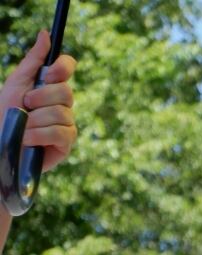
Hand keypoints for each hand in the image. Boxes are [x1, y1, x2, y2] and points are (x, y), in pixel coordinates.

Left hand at [0, 30, 76, 172]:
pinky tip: (28, 139)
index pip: (68, 67)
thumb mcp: (17, 82)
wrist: (2, 142)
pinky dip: (39, 134)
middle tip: (25, 104)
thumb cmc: (6, 112)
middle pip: (66, 92)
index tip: (47, 75)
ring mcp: (67, 124)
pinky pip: (59, 133)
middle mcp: (63, 104)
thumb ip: (33, 60)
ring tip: (23, 127)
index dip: (62, 68)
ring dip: (35, 120)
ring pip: (61, 114)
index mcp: (52, 86)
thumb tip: (45, 34)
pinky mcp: (65, 144)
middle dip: (41, 98)